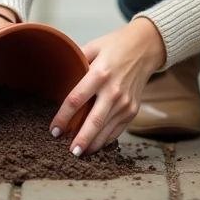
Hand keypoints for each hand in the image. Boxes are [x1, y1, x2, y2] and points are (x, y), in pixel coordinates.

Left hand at [49, 17, 166, 156]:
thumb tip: (57, 76)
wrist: (145, 48)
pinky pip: (116, 131)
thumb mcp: (93, 47)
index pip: (76, 100)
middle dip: (79, 140)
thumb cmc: (116, 46)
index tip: (54, 130)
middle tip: (69, 152)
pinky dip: (104, 141)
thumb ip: (76, 62)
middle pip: (93, 122)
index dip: (63, 117)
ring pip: (105, 131)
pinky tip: (94, 146)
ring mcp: (124, 103)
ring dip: (91, 144)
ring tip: (79, 153)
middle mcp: (113, 91)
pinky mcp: (132, 110)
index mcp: (100, 74)